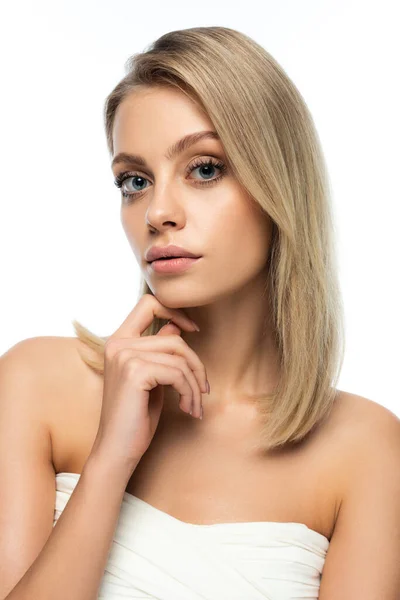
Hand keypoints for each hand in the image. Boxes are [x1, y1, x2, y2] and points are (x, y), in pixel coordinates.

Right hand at [89, 294, 207, 471]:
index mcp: (118, 340)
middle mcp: (118, 343)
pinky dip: (189, 392)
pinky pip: (178, 373)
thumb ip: (159, 351)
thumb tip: (176, 326)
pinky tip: (188, 409)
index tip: (194, 330)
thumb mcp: (151, 378)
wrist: (117, 450)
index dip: (175, 311)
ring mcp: (124, 356)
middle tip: (202, 390)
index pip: (148, 303)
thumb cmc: (135, 417)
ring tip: (194, 405)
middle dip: (195, 365)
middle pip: (174, 338)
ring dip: (195, 384)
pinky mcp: (135, 372)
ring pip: (179, 357)